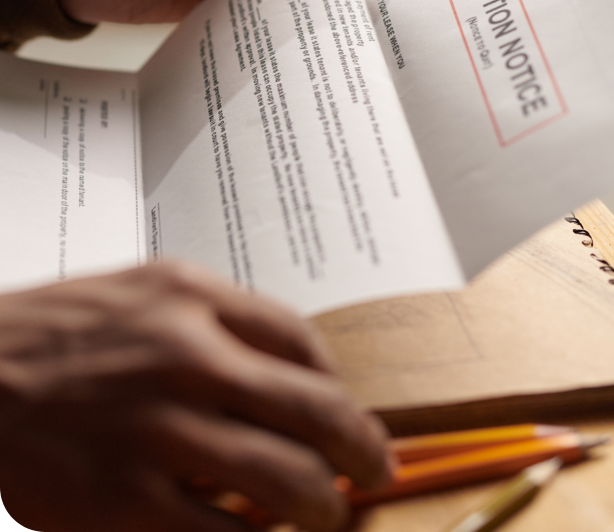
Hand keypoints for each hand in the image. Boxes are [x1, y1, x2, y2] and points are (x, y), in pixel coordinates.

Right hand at [0, 261, 391, 531]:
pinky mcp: (123, 501)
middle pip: (314, 406)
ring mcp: (158, 429)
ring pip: (285, 479)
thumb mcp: (133, 297)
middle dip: (361, 448)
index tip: (348, 406)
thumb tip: (276, 372)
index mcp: (187, 296)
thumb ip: (207, 323)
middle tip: (375, 470)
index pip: (298, 338)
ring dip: (323, 507)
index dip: (338, 382)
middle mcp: (185, 355)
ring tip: (330, 516)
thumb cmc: (44, 337)